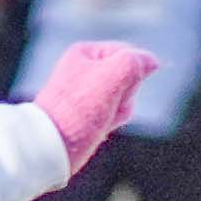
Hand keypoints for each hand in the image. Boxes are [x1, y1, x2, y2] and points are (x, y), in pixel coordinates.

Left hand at [34, 41, 158, 170]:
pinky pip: (112, 115)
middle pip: (128, 77)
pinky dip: (110, 123)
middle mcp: (82, 70)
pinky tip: (98, 129)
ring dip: (119, 111)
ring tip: (100, 120)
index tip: (117, 87)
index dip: (133, 73)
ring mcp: (84, 93)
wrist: (50, 147)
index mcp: (85, 53)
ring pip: (123, 98)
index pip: (129, 53)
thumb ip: (135, 62)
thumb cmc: (78, 110)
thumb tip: (151, 61)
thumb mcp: (112, 77)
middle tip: (106, 105)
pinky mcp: (84, 114)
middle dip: (126, 94)